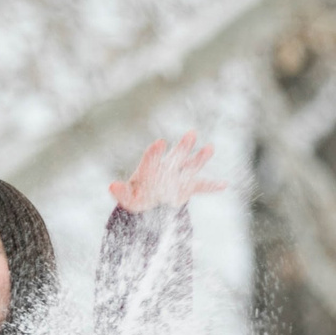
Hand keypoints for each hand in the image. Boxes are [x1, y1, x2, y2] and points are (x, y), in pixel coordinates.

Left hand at [111, 130, 226, 211]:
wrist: (150, 201)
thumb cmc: (137, 196)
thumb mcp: (128, 197)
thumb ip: (121, 192)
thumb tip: (112, 186)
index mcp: (150, 168)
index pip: (152, 158)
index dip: (155, 152)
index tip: (160, 143)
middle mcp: (167, 168)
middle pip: (176, 155)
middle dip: (183, 146)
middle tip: (192, 134)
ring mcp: (179, 176)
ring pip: (191, 165)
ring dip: (200, 158)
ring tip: (210, 148)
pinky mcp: (188, 187)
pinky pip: (201, 186)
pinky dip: (211, 186)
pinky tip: (224, 184)